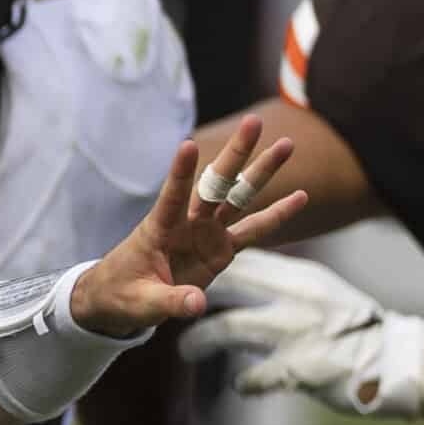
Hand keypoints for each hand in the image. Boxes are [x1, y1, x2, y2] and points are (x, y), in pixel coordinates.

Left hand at [70, 116, 306, 335]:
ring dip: (261, 171)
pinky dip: (276, 215)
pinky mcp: (221, 248)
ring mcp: (206, 232)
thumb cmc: (123, 294)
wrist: (122, 298)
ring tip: (287, 144)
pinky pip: (254, 230)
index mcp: (158, 228)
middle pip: (214, 183)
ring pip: (238, 197)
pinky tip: (301, 196)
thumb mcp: (141, 304)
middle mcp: (186, 223)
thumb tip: (198, 303)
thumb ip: (171, 301)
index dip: (180, 173)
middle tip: (255, 121)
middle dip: (235, 154)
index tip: (187, 144)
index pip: (171, 196)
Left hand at [176, 249, 423, 424]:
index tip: (188, 274)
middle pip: (227, 288)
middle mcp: (293, 300)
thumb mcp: (324, 296)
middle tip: (173, 312)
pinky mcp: (299, 369)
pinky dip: (244, 382)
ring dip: (200, 341)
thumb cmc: (359, 331)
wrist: (398, 363)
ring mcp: (294, 334)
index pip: (244, 261)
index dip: (210, 266)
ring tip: (183, 352)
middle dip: (195, 298)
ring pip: (227, 329)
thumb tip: (255, 280)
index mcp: (300, 278)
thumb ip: (289, 288)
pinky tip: (239, 386)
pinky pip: (253, 377)